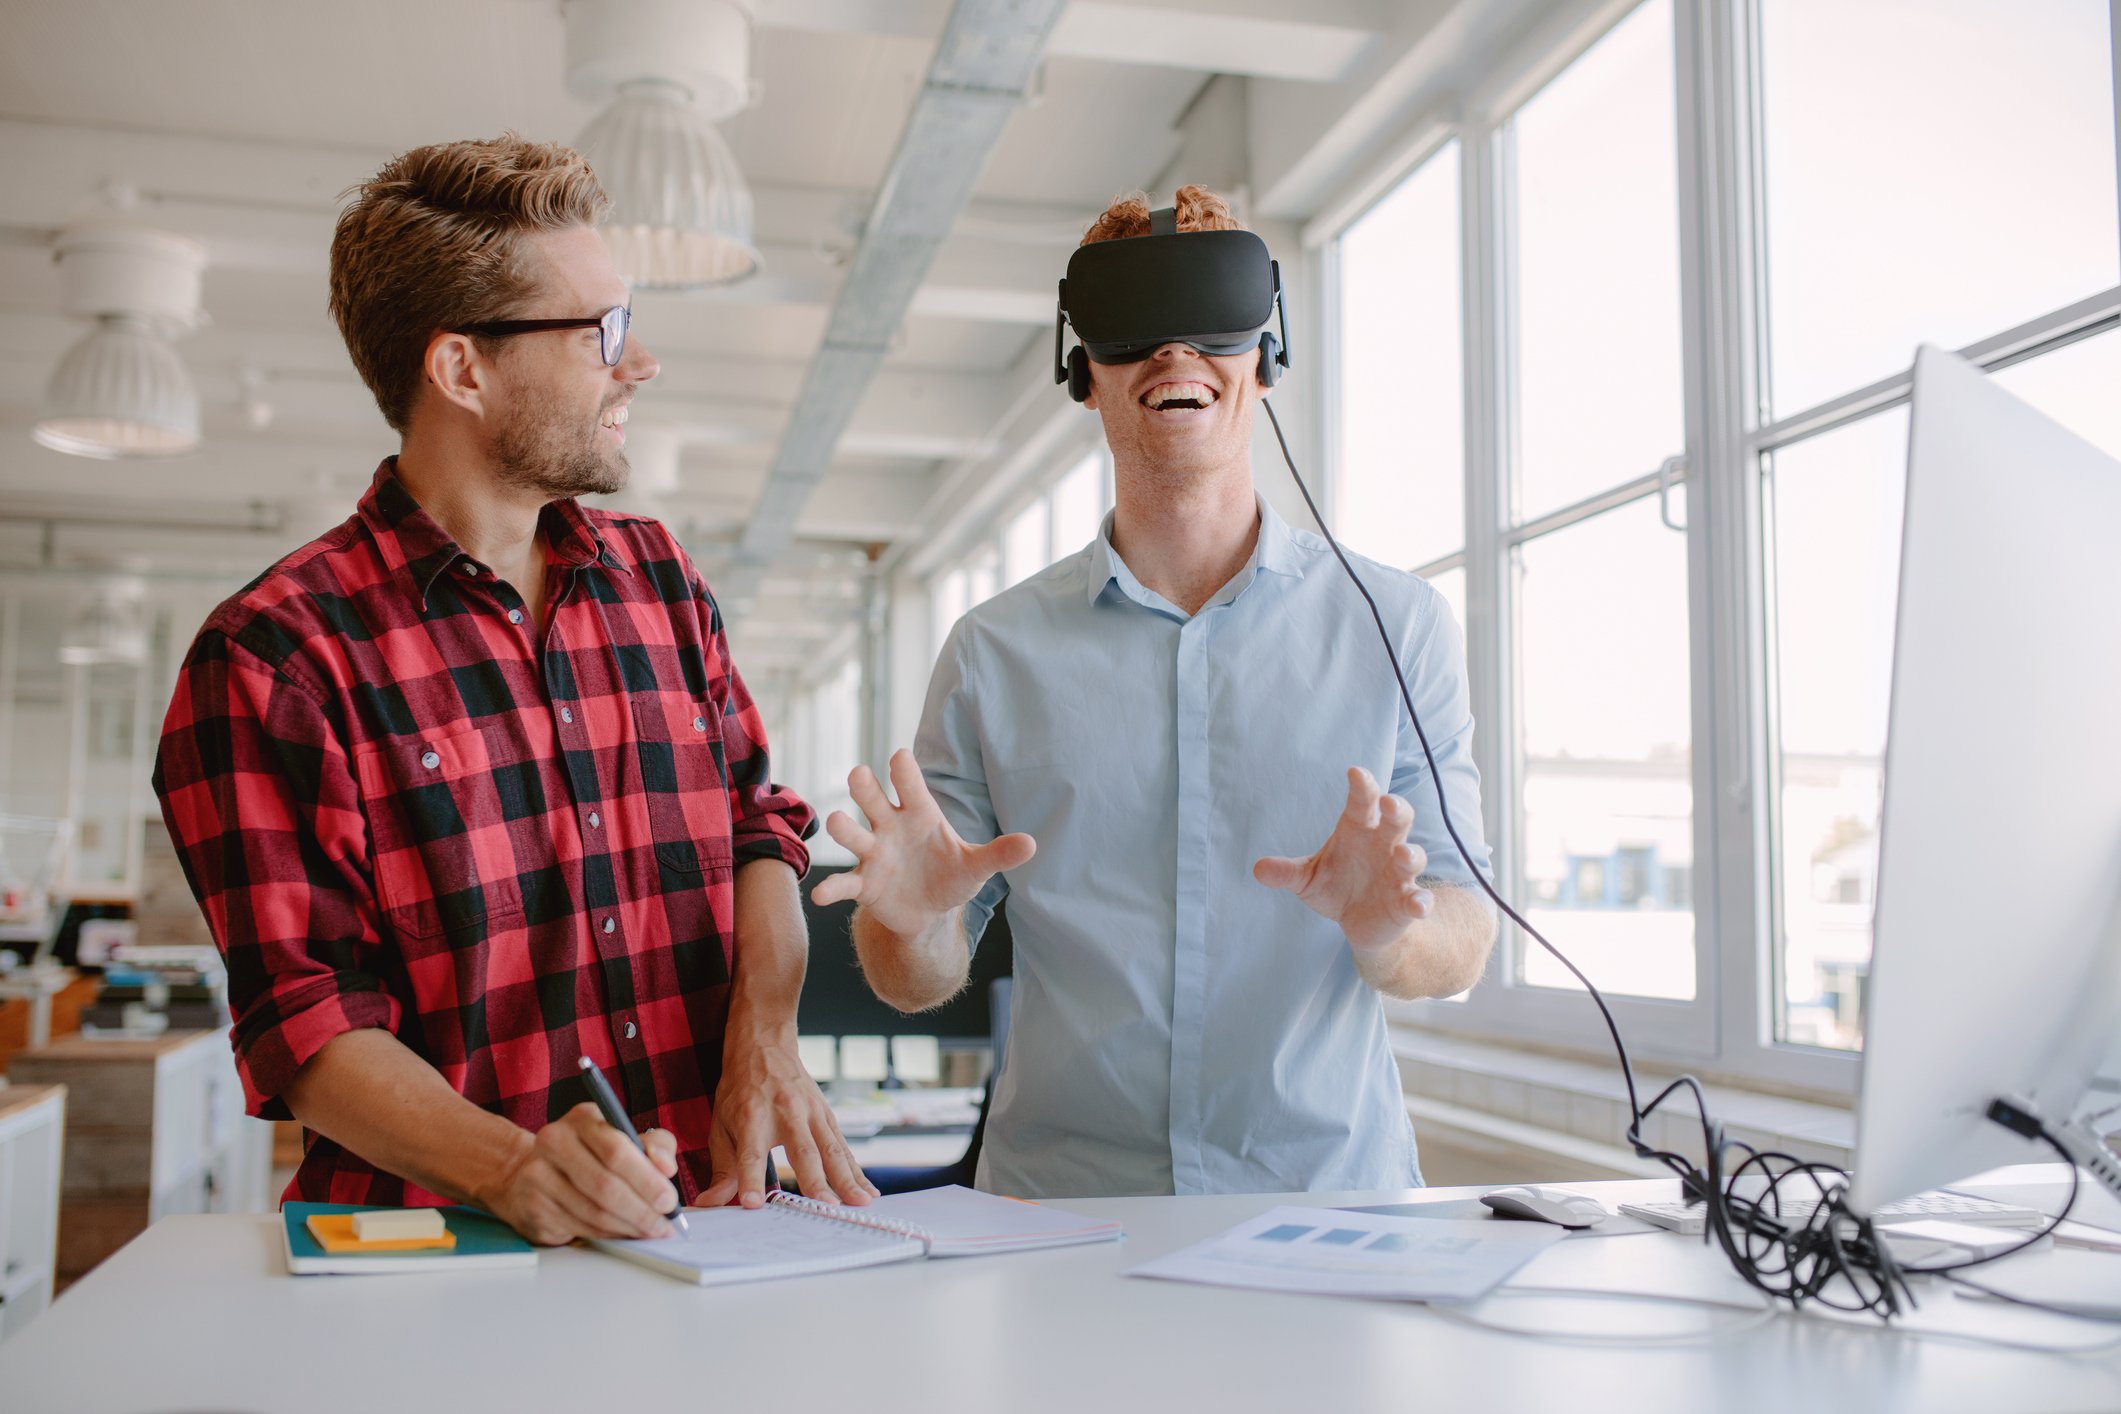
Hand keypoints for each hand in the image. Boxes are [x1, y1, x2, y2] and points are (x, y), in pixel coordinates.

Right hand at [479, 1104, 678, 1245]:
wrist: (526, 1172)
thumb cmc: (587, 1155)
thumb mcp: (624, 1138)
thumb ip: (655, 1147)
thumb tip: (666, 1167)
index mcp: (581, 1119)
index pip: (616, 1150)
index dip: (647, 1180)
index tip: (668, 1200)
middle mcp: (554, 1142)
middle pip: (605, 1186)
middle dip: (641, 1210)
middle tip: (663, 1224)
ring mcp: (538, 1176)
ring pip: (593, 1212)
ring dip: (627, 1227)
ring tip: (648, 1231)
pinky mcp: (533, 1208)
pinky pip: (579, 1228)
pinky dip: (607, 1235)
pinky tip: (622, 1233)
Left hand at [702, 1033, 879, 1209]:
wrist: (764, 1047)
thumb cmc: (739, 1091)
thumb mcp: (720, 1125)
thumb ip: (722, 1168)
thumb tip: (710, 1204)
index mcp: (752, 1117)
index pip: (750, 1154)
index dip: (750, 1179)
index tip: (754, 1204)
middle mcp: (785, 1113)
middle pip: (803, 1152)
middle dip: (817, 1182)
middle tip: (828, 1208)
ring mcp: (811, 1112)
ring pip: (832, 1150)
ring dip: (848, 1179)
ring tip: (861, 1203)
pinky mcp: (826, 1115)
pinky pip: (843, 1147)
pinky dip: (856, 1169)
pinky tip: (868, 1190)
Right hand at [809, 748, 1035, 936]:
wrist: (928, 911)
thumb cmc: (950, 875)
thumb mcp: (977, 867)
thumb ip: (999, 854)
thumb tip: (1033, 844)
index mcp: (920, 814)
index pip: (910, 785)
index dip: (905, 771)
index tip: (900, 756)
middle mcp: (890, 826)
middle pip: (872, 799)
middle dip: (865, 787)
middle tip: (859, 774)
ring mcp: (873, 853)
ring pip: (853, 833)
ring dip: (843, 828)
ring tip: (837, 821)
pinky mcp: (863, 884)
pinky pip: (844, 883)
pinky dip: (831, 888)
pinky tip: (821, 896)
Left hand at [1253, 767, 1434, 950]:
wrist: (1358, 922)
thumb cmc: (1335, 887)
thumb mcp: (1307, 879)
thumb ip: (1287, 872)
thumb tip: (1258, 868)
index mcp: (1359, 830)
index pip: (1362, 802)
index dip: (1362, 786)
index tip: (1355, 772)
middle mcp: (1384, 846)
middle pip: (1398, 819)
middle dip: (1397, 808)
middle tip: (1389, 802)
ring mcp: (1399, 874)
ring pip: (1414, 856)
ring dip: (1412, 854)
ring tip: (1403, 854)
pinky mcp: (1407, 902)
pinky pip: (1420, 898)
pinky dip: (1421, 901)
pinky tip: (1417, 905)